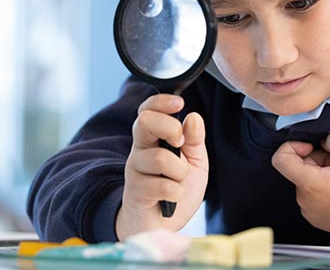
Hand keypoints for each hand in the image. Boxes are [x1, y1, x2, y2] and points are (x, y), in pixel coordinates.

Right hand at [116, 94, 207, 239]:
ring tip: (178, 182)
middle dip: (169, 128)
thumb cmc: (175, 191)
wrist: (160, 227)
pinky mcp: (135, 192)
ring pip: (159, 158)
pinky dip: (176, 192)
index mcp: (152, 139)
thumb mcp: (194, 163)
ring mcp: (135, 171)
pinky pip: (162, 185)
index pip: (147, 110)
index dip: (160, 102)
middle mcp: (139, 150)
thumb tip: (193, 117)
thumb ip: (194, 141)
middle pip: (144, 122)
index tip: (179, 103)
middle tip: (180, 144)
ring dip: (179, 172)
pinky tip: (172, 198)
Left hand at [271, 133, 329, 235]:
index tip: (310, 146)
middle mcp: (305, 201)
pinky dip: (322, 189)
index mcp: (311, 184)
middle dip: (316, 160)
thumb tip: (323, 142)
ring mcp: (310, 212)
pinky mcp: (317, 219)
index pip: (280, 160)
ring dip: (320, 175)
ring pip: (305, 182)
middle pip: (297, 169)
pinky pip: (311, 196)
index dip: (291, 146)